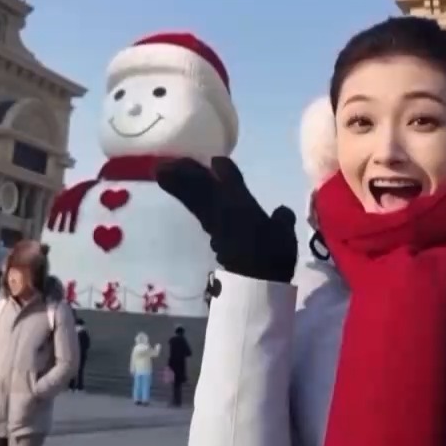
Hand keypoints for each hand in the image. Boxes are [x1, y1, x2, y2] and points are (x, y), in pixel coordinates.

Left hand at [155, 156, 298, 283]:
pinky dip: (187, 201)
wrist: (258, 285)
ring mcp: (214, 224)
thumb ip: (282, 219)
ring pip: (193, 199)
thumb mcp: (285, 235)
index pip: (230, 179)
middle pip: (201, 187)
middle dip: (184, 173)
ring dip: (177, 186)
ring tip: (160, 173)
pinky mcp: (212, 236)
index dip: (223, 168)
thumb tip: (280, 213)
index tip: (216, 160)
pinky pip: (197, 212)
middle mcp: (224, 210)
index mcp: (243, 205)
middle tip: (165, 163)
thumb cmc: (275, 256)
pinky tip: (184, 196)